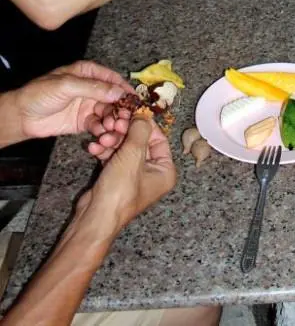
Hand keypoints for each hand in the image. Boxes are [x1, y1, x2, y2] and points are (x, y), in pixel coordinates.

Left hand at [13, 62, 130, 140]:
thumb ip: (93, 88)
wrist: (23, 116)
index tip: (135, 100)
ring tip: (113, 129)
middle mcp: (91, 88)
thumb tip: (118, 92)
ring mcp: (88, 105)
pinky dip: (103, 130)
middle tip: (125, 119)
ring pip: (108, 112)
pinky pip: (99, 125)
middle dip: (120, 108)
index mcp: (88, 73)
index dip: (124, 88)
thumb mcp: (67, 86)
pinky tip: (103, 135)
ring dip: (113, 121)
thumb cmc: (41, 94)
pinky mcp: (84, 121)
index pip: (112, 79)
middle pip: (113, 97)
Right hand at [77, 116, 176, 237]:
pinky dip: (104, 151)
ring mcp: (133, 176)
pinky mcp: (116, 178)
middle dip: (124, 132)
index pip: (159, 139)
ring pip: (124, 148)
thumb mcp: (133, 155)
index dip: (145, 125)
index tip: (132, 113)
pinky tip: (94, 147)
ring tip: (101, 139)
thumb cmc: (119, 192)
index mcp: (165, 170)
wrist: (94, 217)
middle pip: (140, 142)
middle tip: (114, 123)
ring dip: (111, 140)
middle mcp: (152, 173)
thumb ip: (140, 131)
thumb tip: (142, 115)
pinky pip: (113, 157)